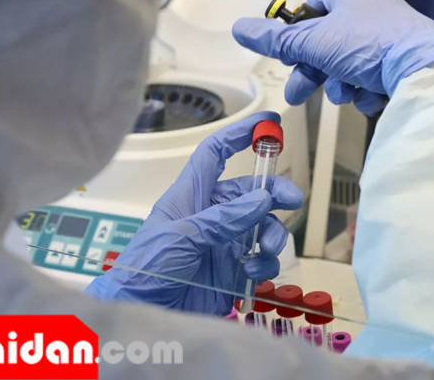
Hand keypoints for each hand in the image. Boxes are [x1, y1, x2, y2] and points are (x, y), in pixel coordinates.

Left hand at [84, 112, 303, 314]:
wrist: (141, 312)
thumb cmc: (145, 268)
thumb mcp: (182, 236)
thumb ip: (223, 219)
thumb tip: (261, 200)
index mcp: (190, 195)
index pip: (216, 154)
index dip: (239, 134)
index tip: (268, 122)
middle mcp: (211, 214)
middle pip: (251, 191)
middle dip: (274, 193)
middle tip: (292, 199)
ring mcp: (224, 242)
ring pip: (263, 226)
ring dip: (271, 234)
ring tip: (264, 249)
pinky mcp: (232, 270)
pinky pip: (261, 260)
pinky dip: (264, 265)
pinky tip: (251, 273)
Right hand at [232, 0, 433, 115]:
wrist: (422, 71)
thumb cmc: (368, 46)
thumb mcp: (314, 43)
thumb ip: (276, 40)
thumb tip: (239, 28)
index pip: (312, 12)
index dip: (296, 38)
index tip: (288, 59)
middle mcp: (372, 11)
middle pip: (328, 46)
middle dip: (314, 73)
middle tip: (298, 95)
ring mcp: (390, 37)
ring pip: (349, 66)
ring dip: (341, 85)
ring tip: (348, 94)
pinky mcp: (403, 62)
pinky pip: (372, 78)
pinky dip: (366, 91)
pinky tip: (372, 96)